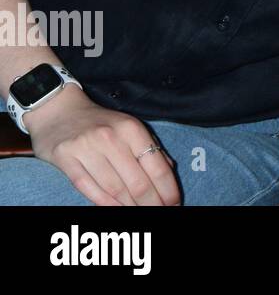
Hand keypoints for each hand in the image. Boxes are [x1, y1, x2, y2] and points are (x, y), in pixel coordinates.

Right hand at [25, 87, 180, 205]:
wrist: (59, 109)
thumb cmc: (100, 122)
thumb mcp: (130, 126)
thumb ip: (149, 147)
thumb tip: (168, 171)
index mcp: (132, 129)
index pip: (156, 166)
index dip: (168, 189)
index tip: (175, 203)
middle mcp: (110, 138)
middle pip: (137, 183)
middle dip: (152, 203)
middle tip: (160, 212)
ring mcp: (86, 148)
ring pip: (114, 189)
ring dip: (130, 206)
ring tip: (140, 213)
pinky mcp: (65, 158)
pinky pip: (88, 188)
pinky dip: (105, 203)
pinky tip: (117, 209)